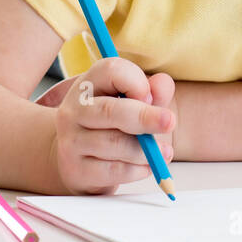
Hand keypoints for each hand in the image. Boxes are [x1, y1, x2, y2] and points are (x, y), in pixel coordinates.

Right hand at [48, 57, 176, 194]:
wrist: (83, 161)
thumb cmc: (116, 124)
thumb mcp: (136, 102)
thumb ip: (154, 90)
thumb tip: (162, 84)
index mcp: (89, 84)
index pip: (110, 71)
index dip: (136, 81)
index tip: (150, 96)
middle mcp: (74, 110)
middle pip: (110, 110)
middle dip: (145, 117)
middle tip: (170, 122)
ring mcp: (71, 141)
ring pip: (113, 143)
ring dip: (145, 150)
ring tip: (165, 152)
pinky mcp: (76, 170)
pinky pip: (112, 170)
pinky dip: (137, 170)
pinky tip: (148, 167)